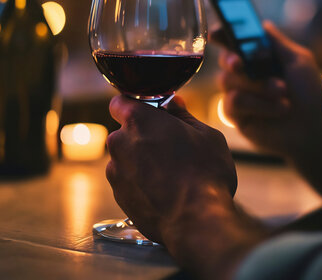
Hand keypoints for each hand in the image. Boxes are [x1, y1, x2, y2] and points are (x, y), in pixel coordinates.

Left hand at [105, 96, 236, 243]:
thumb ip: (183, 116)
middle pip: (125, 132)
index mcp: (139, 120)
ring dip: (142, 161)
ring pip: (126, 158)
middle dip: (143, 136)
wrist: (196, 219)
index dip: (135, 106)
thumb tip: (173, 105)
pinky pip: (128, 181)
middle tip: (171, 146)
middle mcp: (120, 143)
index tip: (151, 114)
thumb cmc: (205, 173)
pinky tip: (165, 190)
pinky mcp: (119, 196)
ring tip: (171, 173)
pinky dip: (141, 183)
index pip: (120, 102)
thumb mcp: (206, 135)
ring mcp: (116, 172)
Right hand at [216, 21, 321, 158]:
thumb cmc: (309, 94)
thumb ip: (278, 43)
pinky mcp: (236, 115)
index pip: (232, 40)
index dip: (220, 34)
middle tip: (240, 64)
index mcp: (257, 56)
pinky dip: (258, 104)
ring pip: (229, 81)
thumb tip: (261, 24)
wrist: (312, 128)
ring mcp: (238, 93)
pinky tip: (279, 109)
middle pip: (225, 59)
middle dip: (232, 60)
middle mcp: (244, 73)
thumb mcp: (299, 62)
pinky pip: (233, 103)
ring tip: (283, 94)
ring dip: (259, 86)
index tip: (216, 33)